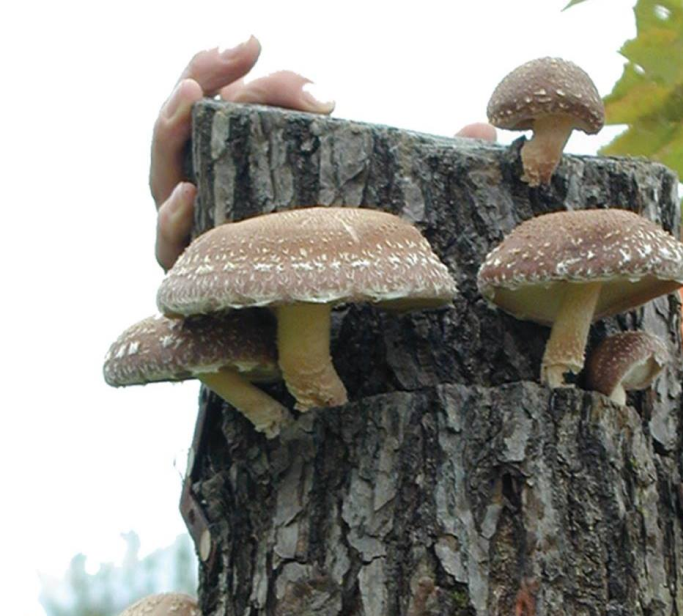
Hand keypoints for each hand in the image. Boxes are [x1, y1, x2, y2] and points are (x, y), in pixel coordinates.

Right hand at [150, 36, 335, 269]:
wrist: (294, 314)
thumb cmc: (296, 242)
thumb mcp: (305, 183)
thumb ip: (303, 142)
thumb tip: (326, 101)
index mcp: (212, 156)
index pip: (206, 97)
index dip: (217, 64)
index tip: (252, 42)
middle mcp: (189, 183)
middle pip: (178, 123)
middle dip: (201, 78)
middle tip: (231, 55)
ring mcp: (182, 224)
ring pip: (162, 171)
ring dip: (173, 130)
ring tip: (189, 98)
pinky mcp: (184, 269)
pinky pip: (168, 240)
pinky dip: (175, 216)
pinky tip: (190, 193)